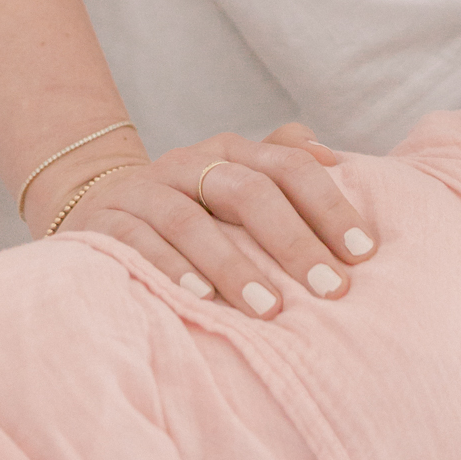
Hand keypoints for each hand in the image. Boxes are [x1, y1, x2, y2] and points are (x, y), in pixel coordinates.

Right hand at [53, 128, 378, 314]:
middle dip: (294, 242)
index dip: (330, 206)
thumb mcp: (236, 179)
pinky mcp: (105, 223)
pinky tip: (201, 299)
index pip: (290, 167)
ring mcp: (144, 191)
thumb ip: (285, 164)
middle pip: (248, 192)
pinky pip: (138, 244)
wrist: (96, 205)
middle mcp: (189, 163)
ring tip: (270, 308)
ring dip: (234, 267)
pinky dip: (170, 270)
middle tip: (331, 289)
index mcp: (231, 152)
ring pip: (192, 222)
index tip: (364, 253)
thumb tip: (336, 160)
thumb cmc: (192, 205)